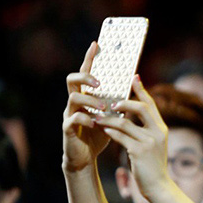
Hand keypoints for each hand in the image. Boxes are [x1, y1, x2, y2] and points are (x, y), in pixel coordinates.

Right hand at [62, 42, 111, 171]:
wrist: (85, 158)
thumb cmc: (98, 135)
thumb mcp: (112, 116)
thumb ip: (119, 102)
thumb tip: (135, 85)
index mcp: (85, 97)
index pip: (85, 72)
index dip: (89, 58)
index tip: (97, 43)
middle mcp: (74, 102)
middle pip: (72, 79)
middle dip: (86, 76)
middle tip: (100, 82)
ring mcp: (69, 114)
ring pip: (73, 97)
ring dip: (90, 100)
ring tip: (103, 107)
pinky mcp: (68, 128)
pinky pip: (73, 118)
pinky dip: (86, 119)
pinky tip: (95, 123)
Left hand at [96, 76, 169, 196]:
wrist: (158, 186)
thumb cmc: (152, 165)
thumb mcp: (153, 145)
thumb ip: (146, 130)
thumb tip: (131, 116)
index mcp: (161, 129)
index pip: (151, 105)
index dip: (141, 90)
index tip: (133, 77)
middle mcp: (157, 132)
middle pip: (141, 108)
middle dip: (124, 103)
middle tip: (110, 103)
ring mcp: (149, 142)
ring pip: (125, 123)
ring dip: (109, 119)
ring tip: (98, 117)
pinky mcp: (138, 152)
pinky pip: (120, 137)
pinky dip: (109, 131)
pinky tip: (101, 128)